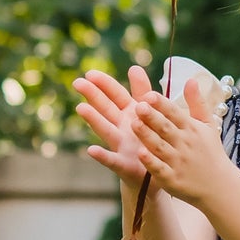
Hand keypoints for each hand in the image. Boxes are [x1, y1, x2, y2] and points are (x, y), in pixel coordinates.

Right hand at [73, 65, 156, 184]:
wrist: (161, 173)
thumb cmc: (156, 140)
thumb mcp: (154, 112)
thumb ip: (144, 91)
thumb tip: (134, 67)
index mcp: (131, 113)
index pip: (116, 94)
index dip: (104, 84)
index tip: (90, 73)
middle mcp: (122, 127)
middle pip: (106, 108)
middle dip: (93, 95)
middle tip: (78, 83)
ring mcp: (121, 146)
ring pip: (106, 130)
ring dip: (94, 119)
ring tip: (80, 108)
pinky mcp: (124, 165)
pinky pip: (112, 160)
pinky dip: (101, 156)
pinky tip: (91, 150)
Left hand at [128, 77, 228, 208]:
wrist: (220, 186)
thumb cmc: (210, 152)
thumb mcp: (208, 125)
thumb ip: (197, 102)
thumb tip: (191, 79)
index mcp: (192, 129)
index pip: (175, 113)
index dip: (162, 104)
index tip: (149, 95)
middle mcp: (185, 144)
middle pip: (166, 128)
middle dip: (152, 117)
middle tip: (138, 106)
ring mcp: (178, 162)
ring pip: (159, 146)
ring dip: (147, 135)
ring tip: (133, 124)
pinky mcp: (172, 179)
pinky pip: (159, 169)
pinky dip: (151, 162)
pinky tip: (140, 153)